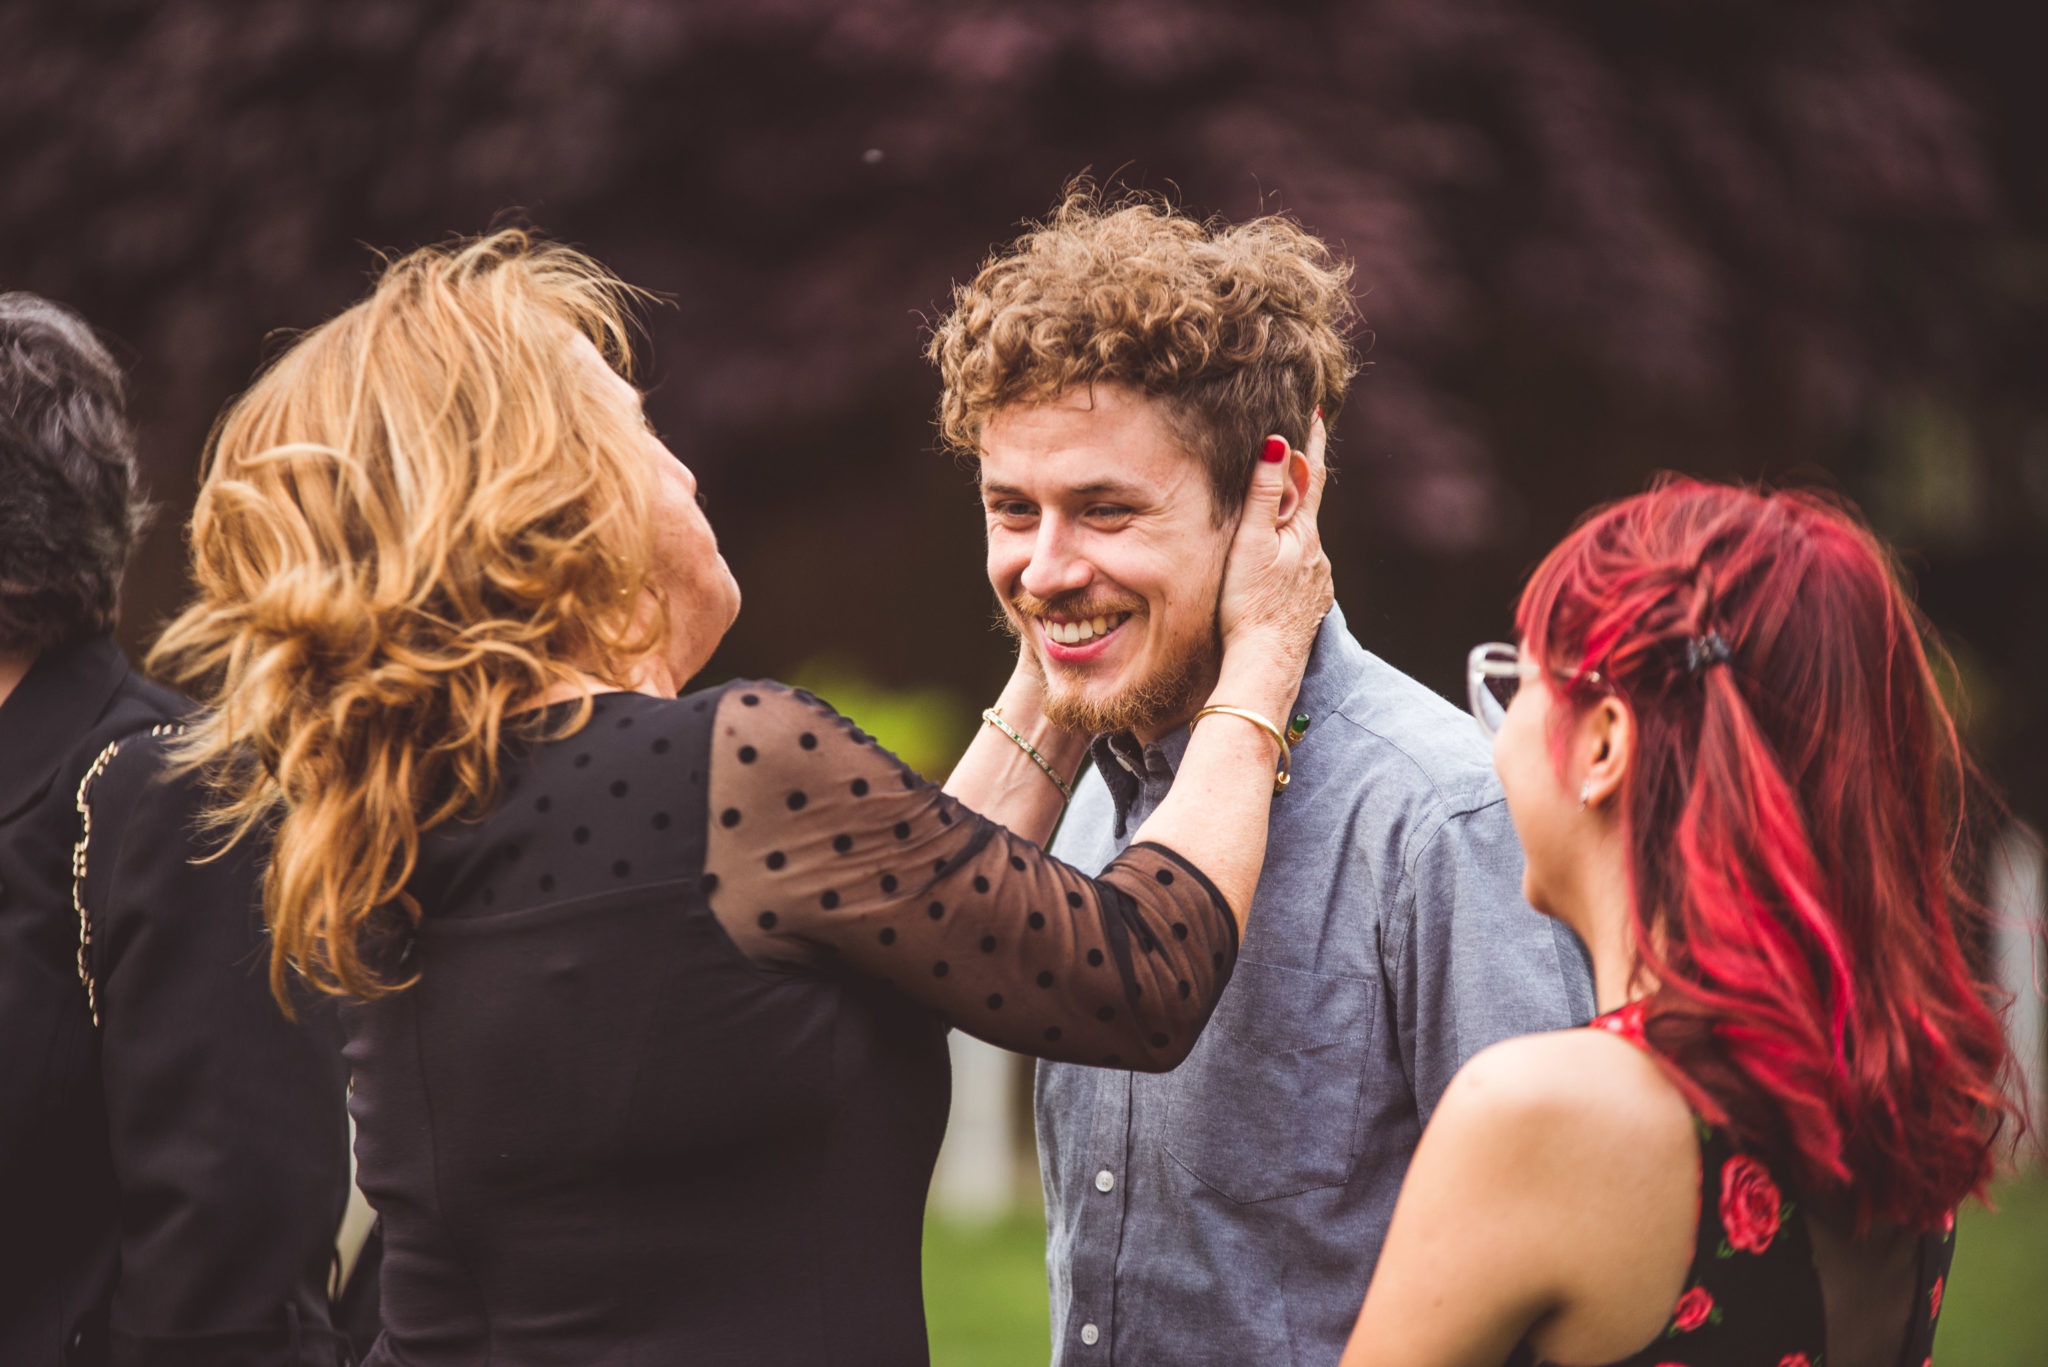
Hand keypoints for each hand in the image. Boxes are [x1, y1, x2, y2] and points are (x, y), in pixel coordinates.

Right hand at [1214, 415, 1332, 703]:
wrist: (1264, 664)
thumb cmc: (1249, 605)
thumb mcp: (1251, 543)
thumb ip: (1265, 495)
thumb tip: (1279, 445)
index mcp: (1305, 534)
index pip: (1311, 476)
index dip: (1311, 444)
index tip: (1317, 412)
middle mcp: (1318, 556)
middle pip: (1309, 509)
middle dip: (1300, 483)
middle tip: (1292, 455)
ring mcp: (1317, 583)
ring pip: (1305, 542)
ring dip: (1294, 525)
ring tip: (1276, 517)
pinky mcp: (1309, 607)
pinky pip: (1302, 570)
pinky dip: (1291, 557)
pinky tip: (1276, 569)